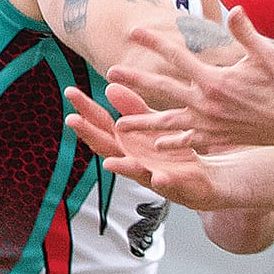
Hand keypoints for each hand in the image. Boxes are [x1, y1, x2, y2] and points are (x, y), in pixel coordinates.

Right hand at [63, 85, 228, 210]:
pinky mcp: (175, 186)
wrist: (204, 178)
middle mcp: (134, 160)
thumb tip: (109, 86)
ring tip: (109, 162)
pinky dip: (161, 182)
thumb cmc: (172, 152)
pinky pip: (168, 185)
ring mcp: (152, 175)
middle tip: (72, 120)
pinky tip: (157, 176)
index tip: (70, 92)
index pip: (102, 125)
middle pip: (108, 148)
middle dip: (90, 135)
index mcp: (127, 143)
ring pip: (133, 171)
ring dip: (121, 167)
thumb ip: (133, 109)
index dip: (85, 110)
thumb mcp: (152, 125)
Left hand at [112, 8, 273, 150]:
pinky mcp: (217, 136)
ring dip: (143, 122)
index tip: (134, 31)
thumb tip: (235, 8)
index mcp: (214, 81)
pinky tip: (156, 144)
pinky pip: (189, 141)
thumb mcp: (266, 55)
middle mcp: (207, 104)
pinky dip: (172, 143)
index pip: (177, 56)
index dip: (154, 41)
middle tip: (112, 73)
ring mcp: (210, 123)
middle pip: (163, 89)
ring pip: (168, 122)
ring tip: (121, 124)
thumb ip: (246, 32)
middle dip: (136, 80)